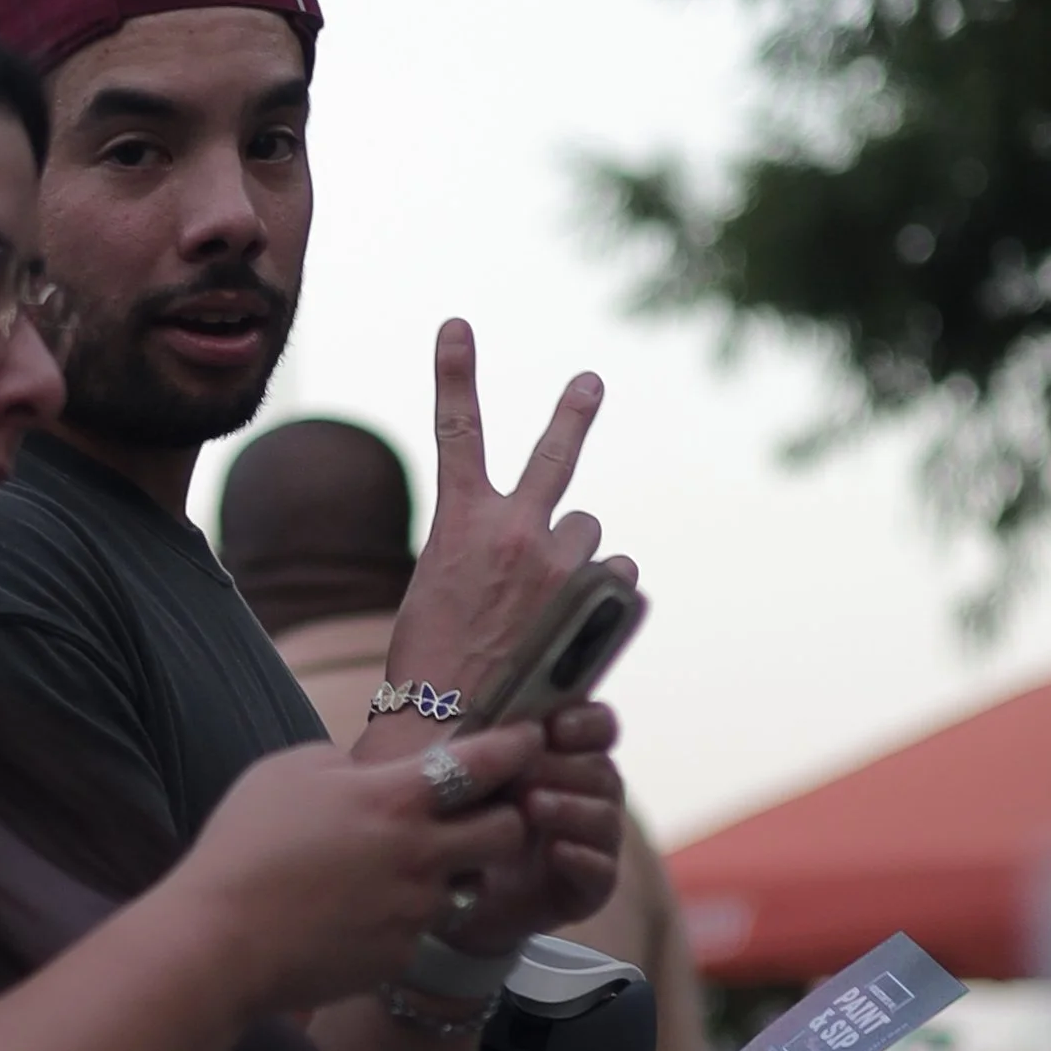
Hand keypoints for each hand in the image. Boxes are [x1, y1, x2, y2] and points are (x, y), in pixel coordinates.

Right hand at [189, 720, 541, 1014]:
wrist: (219, 941)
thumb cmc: (243, 848)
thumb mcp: (287, 771)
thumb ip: (347, 765)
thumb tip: (372, 776)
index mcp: (394, 799)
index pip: (486, 763)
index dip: (519, 746)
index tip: (531, 740)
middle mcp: (419, 855)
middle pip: (509, 832)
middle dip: (507, 819)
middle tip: (482, 815)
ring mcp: (415, 911)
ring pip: (466, 886)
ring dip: (450, 873)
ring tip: (398, 871)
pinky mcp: (400, 955)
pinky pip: (421, 930)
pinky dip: (403, 918)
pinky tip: (356, 914)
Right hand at [377, 321, 631, 715]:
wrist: (455, 725)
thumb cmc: (433, 668)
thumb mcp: (442, 594)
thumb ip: (491, 554)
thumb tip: (568, 541)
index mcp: (460, 522)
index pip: (456, 430)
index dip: (455, 373)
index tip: (456, 325)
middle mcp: (516, 528)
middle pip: (554, 456)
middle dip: (573, 415)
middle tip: (589, 383)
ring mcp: (561, 562)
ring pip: (587, 536)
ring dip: (575, 562)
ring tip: (546, 613)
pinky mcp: (596, 598)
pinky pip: (616, 579)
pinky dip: (604, 599)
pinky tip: (574, 632)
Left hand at [443, 696, 628, 956]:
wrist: (451, 897)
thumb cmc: (461, 825)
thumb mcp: (469, 781)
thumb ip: (489, 750)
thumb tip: (501, 726)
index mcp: (568, 760)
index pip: (598, 728)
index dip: (585, 723)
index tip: (556, 727)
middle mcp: (590, 798)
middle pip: (602, 771)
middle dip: (562, 769)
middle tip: (520, 773)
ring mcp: (594, 844)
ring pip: (605, 818)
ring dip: (571, 808)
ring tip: (533, 807)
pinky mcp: (590, 889)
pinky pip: (602, 872)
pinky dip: (582, 859)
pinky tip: (557, 852)